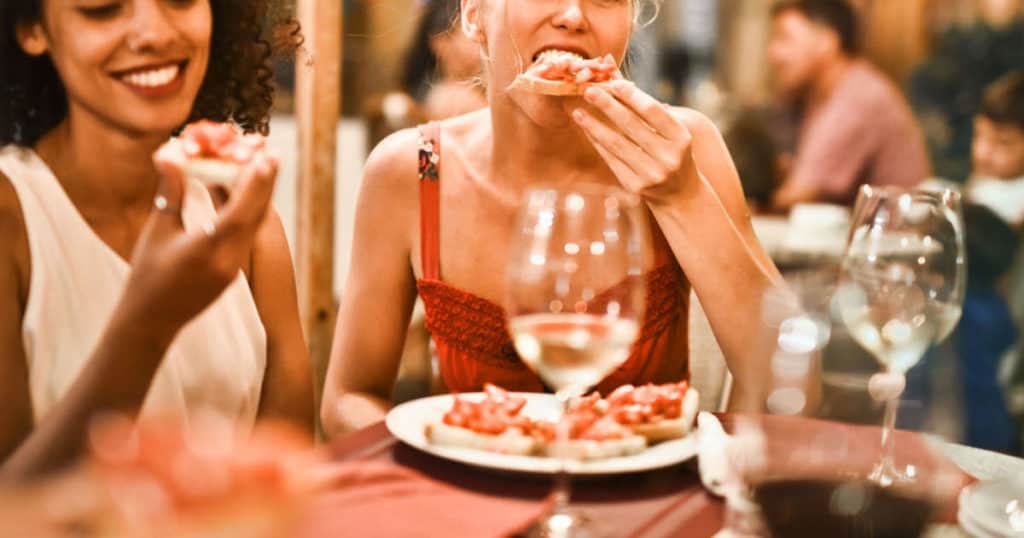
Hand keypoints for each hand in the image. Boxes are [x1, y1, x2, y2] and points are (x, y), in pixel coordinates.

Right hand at [117, 143, 278, 337]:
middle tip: (270, 153)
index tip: (265, 159)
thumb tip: (171, 153)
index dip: (253, 185)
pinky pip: (246, 235)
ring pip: (254, 225)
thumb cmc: (147, 274)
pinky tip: (249, 192)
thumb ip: (171, 192)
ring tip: (265, 166)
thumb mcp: (158, 231)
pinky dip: (249, 211)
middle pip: (254, 217)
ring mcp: (234, 268)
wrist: (151, 320)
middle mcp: (227, 261)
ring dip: (260, 195)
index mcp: (206, 251)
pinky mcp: (234, 271)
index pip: (238, 214)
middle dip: (264, 184)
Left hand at [570, 80, 699, 204]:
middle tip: (589, 91)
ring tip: (578, 111)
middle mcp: (668, 157)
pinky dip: (598, 143)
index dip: (631, 96)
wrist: (679, 193)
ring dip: (594, 126)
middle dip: (607, 106)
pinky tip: (587, 130)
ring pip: (617, 144)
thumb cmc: (672, 152)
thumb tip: (615, 76)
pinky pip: (611, 160)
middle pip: (632, 126)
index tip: (613, 83)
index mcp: (681, 138)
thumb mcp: (670, 130)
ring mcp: (651, 174)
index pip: (652, 112)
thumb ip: (645, 106)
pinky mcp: (635, 187)